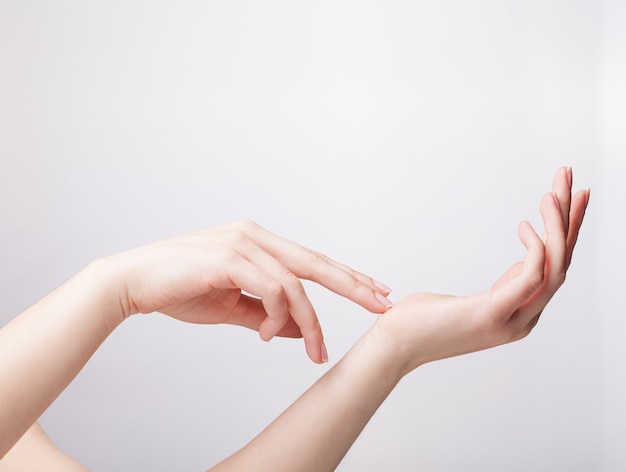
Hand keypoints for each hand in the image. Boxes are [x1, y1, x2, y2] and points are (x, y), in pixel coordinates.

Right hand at [105, 220, 391, 362]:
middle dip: (354, 284)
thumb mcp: (232, 307)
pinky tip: (269, 334)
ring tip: (312, 350)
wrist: (133, 283)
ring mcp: (244, 243)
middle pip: (317, 262)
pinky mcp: (230, 257)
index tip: (374, 291)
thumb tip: (298, 330)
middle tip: (383, 303)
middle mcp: (255, 236)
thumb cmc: (180, 290)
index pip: (311, 260)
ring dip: (309, 321)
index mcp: (258, 243)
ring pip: (296, 283)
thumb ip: (266, 316)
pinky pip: (272, 289)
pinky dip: (278, 315)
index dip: (346, 276)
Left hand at [373, 167, 588, 375]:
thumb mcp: (472, 301)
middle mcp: (523, 318)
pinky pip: (530, 277)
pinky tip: (525, 226)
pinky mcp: (491, 315)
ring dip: (557, 227)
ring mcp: (510, 321)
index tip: (568, 197)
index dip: (567, 232)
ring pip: (553, 267)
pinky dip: (534, 248)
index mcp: (520, 313)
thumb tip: (521, 264)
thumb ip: (504, 288)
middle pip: (561, 262)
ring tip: (552, 193)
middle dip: (569, 218)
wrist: (395, 347)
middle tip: (569, 178)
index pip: (555, 267)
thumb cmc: (424, 321)